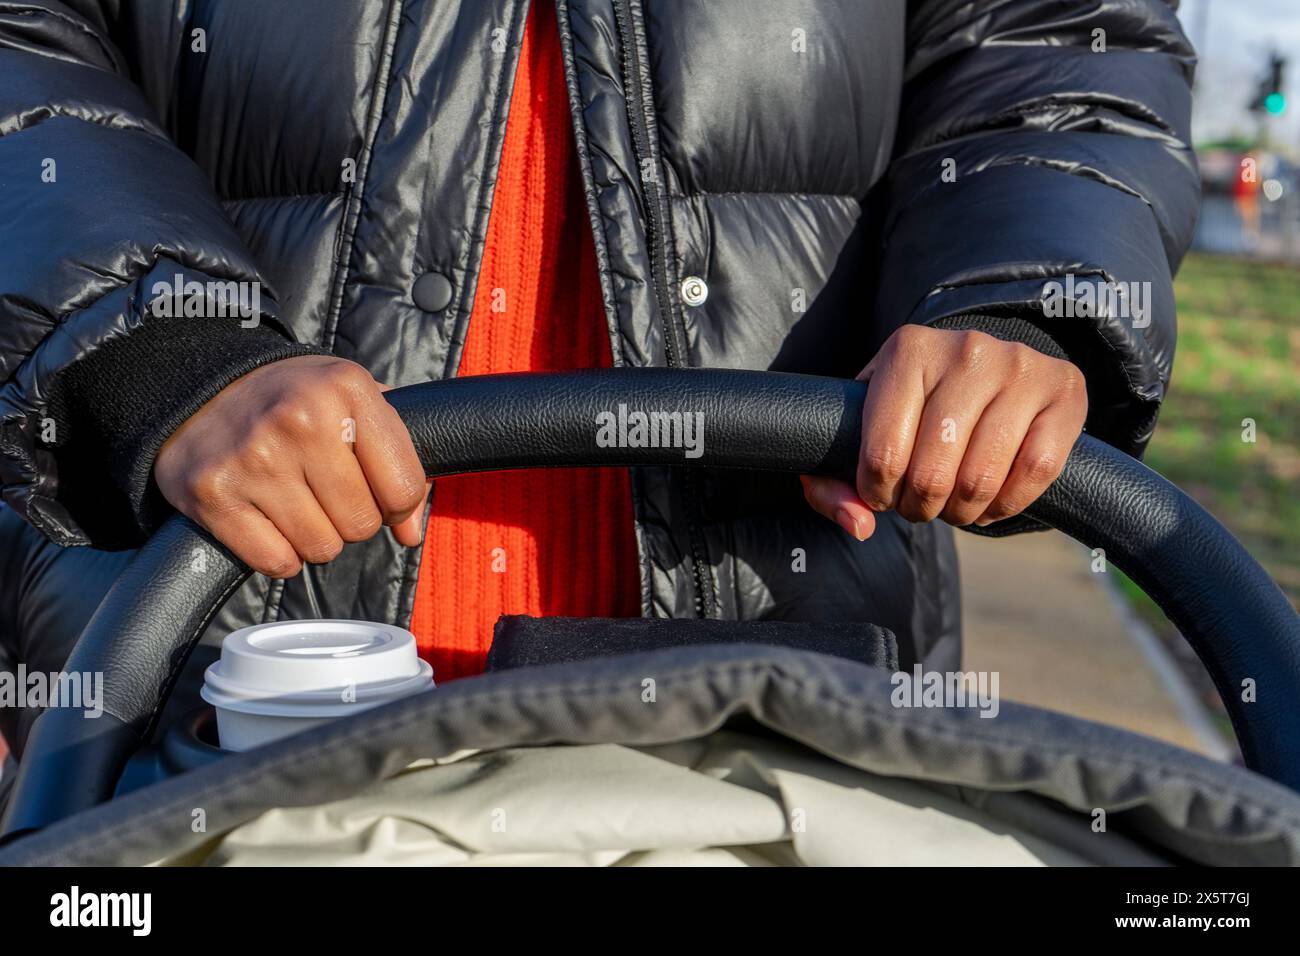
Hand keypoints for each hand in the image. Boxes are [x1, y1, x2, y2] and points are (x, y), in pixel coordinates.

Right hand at [155, 354, 427, 576]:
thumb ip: (398, 460)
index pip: (404, 488)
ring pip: (321, 547)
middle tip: (329, 494)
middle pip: (362, 523)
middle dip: (354, 520)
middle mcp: (299, 419)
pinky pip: (276, 561)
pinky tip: (270, 518)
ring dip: (317, 537)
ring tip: (298, 501)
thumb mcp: (356, 403)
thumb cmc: (296, 400)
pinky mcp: (214, 494)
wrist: (203, 388)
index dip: (398, 504)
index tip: (379, 493)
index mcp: (346, 388)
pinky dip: (279, 554)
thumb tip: (410, 534)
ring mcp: (254, 458)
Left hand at [801, 325, 1086, 538]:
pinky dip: (1007, 504)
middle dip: (920, 507)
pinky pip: (1035, 472)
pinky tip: (991, 501)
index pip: (883, 452)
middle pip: (932, 472)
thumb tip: (860, 523)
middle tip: (920, 505)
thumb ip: (831, 481)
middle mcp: (966, 349)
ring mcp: (1019, 366)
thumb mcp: (861, 427)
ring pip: (981, 478)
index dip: (878, 493)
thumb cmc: (913, 406)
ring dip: (962, 512)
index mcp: (907, 350)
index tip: (883, 494)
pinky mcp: (1063, 390)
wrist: (988, 368)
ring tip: (953, 505)